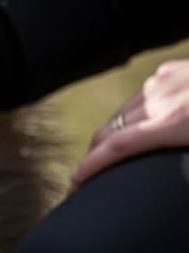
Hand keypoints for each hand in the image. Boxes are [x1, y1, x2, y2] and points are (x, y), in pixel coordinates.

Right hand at [71, 60, 188, 189]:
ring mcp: (161, 82)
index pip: (118, 147)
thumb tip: (173, 181)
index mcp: (175, 122)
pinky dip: (136, 112)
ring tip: (111, 152)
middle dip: (93, 154)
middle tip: (87, 177)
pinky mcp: (168, 70)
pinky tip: (144, 121)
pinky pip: (142, 95)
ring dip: (112, 133)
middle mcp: (160, 100)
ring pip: (122, 113)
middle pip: (110, 130)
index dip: (91, 166)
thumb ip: (179, 156)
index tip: (74, 182)